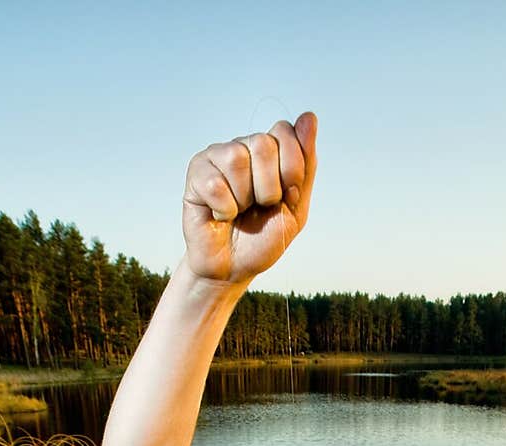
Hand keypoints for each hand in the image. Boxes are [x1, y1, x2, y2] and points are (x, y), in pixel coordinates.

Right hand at [181, 111, 317, 284]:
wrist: (233, 269)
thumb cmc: (262, 240)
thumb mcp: (296, 209)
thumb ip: (306, 166)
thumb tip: (309, 116)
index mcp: (271, 151)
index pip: (285, 131)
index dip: (291, 169)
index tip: (287, 197)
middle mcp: (244, 147)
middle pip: (263, 143)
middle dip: (269, 188)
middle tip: (259, 207)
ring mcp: (218, 157)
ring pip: (236, 158)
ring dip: (244, 198)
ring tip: (239, 210)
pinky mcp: (196, 172)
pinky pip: (214, 182)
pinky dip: (223, 208)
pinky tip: (220, 215)